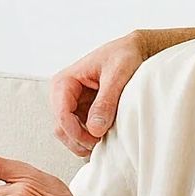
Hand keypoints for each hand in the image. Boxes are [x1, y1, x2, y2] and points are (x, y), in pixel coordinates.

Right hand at [50, 33, 143, 155]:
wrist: (133, 51)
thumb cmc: (123, 56)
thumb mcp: (117, 75)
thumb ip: (106, 101)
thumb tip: (94, 129)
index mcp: (64, 82)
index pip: (62, 115)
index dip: (77, 132)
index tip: (97, 139)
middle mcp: (62, 95)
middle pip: (61, 129)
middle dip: (80, 140)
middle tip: (103, 144)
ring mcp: (71, 106)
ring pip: (69, 135)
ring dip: (85, 142)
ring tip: (106, 141)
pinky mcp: (82, 113)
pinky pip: (80, 133)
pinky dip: (91, 139)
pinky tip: (106, 138)